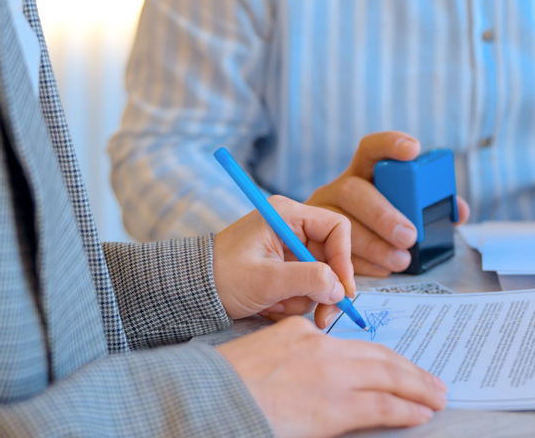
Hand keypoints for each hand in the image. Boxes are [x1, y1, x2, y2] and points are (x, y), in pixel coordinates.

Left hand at [214, 196, 356, 328]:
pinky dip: (290, 303)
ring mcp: (287, 251)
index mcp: (287, 216)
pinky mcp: (282, 270)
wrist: (191, 291)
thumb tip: (340, 291)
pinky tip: (269, 306)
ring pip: (319, 278)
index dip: (343, 259)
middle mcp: (291, 229)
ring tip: (275, 306)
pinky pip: (303, 288)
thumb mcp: (267, 280)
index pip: (336, 228)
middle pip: (330, 257)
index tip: (342, 289)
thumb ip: (308, 280)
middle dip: (325, 289)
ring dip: (303, 299)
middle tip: (324, 318)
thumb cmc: (222, 277)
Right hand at [217, 316, 445, 437]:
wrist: (208, 400)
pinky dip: (407, 409)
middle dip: (409, 370)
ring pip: (388, 378)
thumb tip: (310, 373)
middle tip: (433, 382)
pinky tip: (420, 414)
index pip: (353, 345)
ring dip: (417, 388)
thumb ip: (291, 354)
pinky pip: (383, 406)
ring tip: (436, 397)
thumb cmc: (225, 386)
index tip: (398, 367)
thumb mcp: (261, 353)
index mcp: (301, 332)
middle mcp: (321, 348)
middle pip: (378, 357)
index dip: (382, 358)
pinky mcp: (334, 407)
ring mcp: (330, 376)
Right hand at [306, 132, 469, 275]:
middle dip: (383, 214)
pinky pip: (331, 251)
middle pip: (353, 190)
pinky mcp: (312, 241)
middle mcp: (339, 187)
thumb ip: (431, 207)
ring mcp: (321, 213)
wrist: (339, 251)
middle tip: (410, 236)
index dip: (390, 144)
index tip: (414, 149)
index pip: (372, 148)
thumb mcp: (405, 211)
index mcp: (364, 172)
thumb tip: (460, 212)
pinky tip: (383, 269)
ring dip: (374, 245)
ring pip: (340, 223)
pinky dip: (362, 263)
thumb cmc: (381, 227)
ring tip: (401, 260)